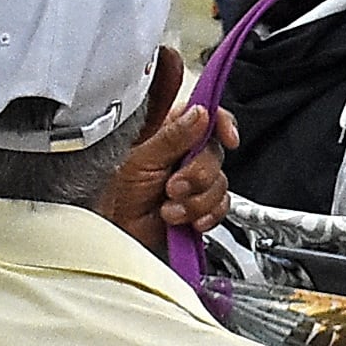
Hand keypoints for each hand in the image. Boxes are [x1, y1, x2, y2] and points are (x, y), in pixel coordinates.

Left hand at [99, 50, 234, 248]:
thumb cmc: (118, 195)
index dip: (222, 123)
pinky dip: (204, 215)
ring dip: (195, 200)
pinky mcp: (204, 205)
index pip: (208, 115)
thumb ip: (173, 135)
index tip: (226, 137)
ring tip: (170, 207)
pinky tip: (184, 218)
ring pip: (220, 183)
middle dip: (197, 175)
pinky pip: (221, 206)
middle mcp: (187, 153)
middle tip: (173, 186)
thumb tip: (199, 114)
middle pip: (216, 153)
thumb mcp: (141, 159)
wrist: (121, 232)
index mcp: (172, 132)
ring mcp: (197, 181)